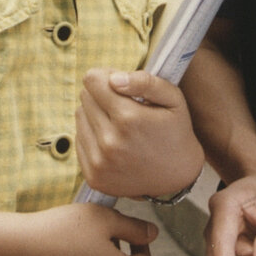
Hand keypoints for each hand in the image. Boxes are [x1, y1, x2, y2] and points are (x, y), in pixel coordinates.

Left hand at [76, 68, 203, 200]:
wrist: (177, 178)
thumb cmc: (175, 132)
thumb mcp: (173, 99)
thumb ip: (145, 82)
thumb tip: (113, 78)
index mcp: (128, 118)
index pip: (92, 81)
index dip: (106, 76)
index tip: (119, 84)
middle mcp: (109, 142)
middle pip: (85, 97)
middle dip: (102, 94)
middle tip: (122, 104)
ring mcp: (99, 162)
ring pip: (79, 117)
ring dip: (95, 114)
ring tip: (118, 122)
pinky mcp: (92, 176)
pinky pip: (78, 140)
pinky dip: (92, 134)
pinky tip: (112, 139)